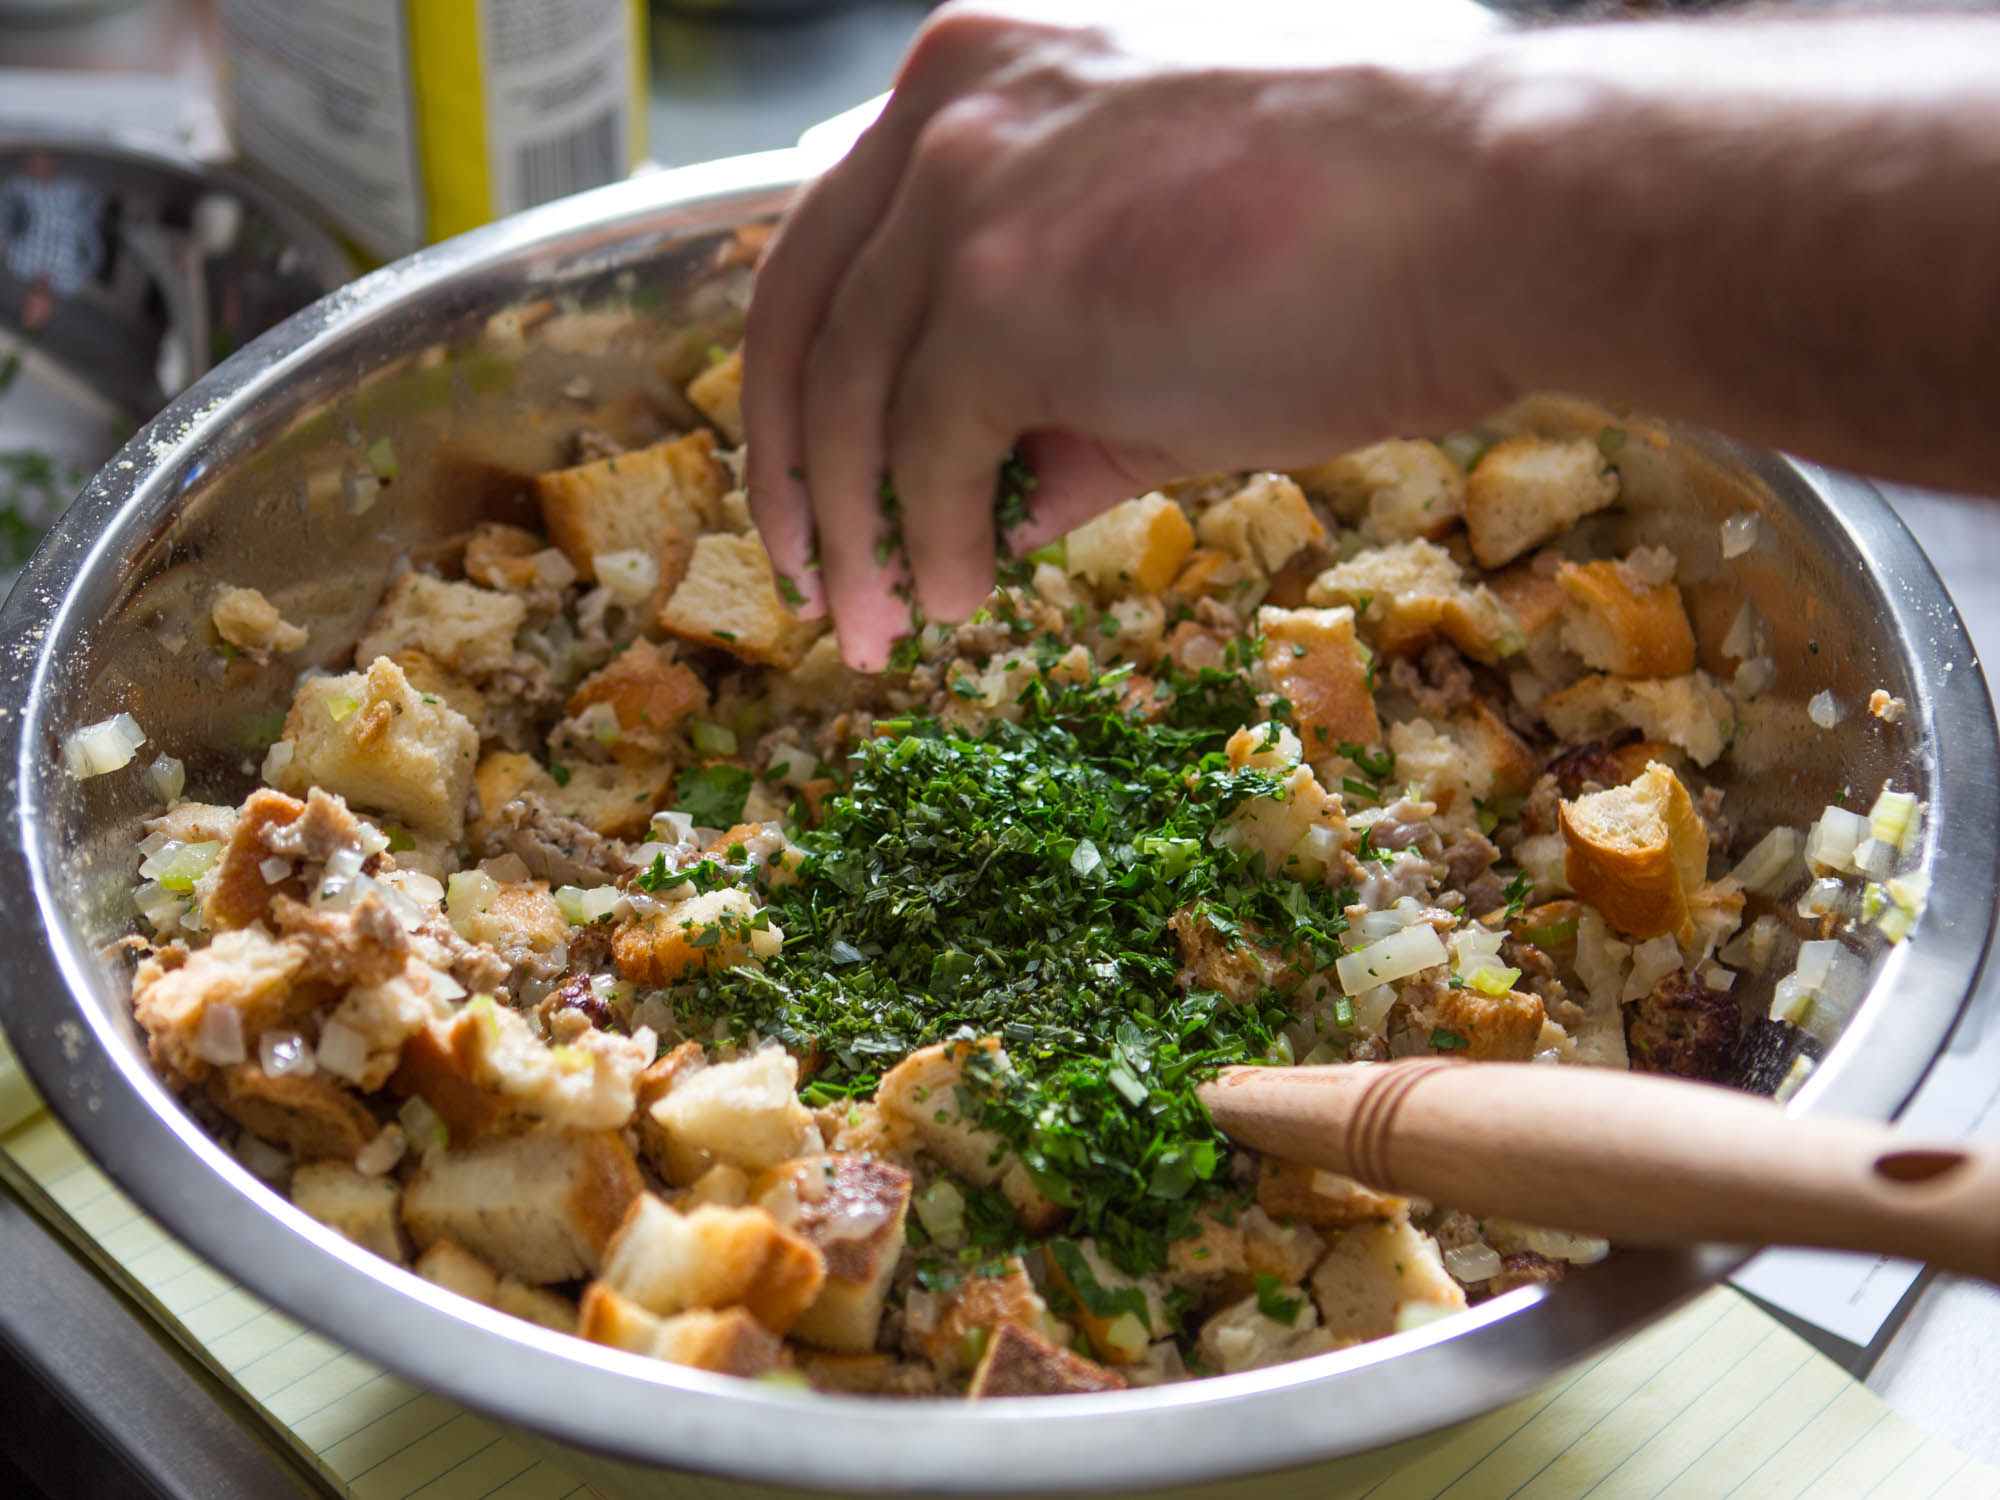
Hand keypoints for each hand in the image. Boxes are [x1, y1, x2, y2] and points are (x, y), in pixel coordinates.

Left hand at [742, 1, 1514, 668]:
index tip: (814, 474)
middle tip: (808, 574)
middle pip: (798, 312)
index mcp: (976, 74)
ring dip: (853, 532)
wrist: (1494, 211)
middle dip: (789, 464)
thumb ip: (1052, 385)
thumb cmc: (1362, 236)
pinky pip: (922, 449)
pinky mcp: (1003, 294)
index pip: (835, 240)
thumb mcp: (1159, 290)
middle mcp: (947, 109)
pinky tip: (960, 599)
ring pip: (846, 393)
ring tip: (875, 627)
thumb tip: (990, 505)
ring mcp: (967, 194)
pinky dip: (928, 542)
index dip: (809, 375)